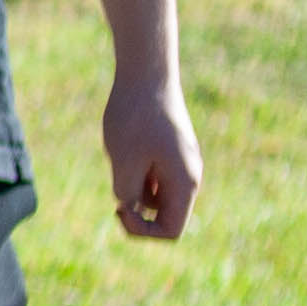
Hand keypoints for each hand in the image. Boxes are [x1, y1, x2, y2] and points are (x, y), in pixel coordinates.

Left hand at [102, 70, 202, 240]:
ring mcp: (182, 162)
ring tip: (122, 153)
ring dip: (134, 184)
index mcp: (185, 183)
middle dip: (136, 206)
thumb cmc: (135, 116)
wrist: (146, 74)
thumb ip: (128, 192)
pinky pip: (154, 174)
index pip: (172, 230)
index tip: (119, 208)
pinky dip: (137, 169)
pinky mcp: (172, 150)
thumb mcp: (124, 161)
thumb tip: (131, 206)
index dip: (143, 231)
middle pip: (165, 213)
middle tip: (117, 177)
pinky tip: (124, 144)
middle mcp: (190, 176)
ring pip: (155, 193)